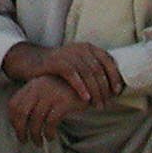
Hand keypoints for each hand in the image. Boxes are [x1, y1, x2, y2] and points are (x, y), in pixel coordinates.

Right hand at [4, 40, 123, 104]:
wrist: (34, 62)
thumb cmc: (60, 68)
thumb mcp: (79, 64)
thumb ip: (94, 70)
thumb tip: (113, 87)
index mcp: (88, 47)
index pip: (108, 60)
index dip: (114, 76)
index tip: (117, 91)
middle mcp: (80, 48)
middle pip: (98, 69)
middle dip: (104, 89)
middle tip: (106, 103)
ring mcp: (68, 54)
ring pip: (88, 73)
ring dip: (95, 91)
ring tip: (97, 105)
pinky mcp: (57, 62)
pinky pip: (73, 75)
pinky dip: (81, 87)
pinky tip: (85, 98)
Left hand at [6, 76, 85, 143]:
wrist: (88, 82)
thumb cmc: (65, 89)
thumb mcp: (46, 89)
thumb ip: (33, 98)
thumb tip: (20, 120)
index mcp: (32, 86)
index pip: (13, 104)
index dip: (13, 120)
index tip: (18, 130)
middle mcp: (39, 89)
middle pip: (21, 113)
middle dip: (20, 130)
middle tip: (24, 140)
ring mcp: (51, 95)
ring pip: (35, 120)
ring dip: (35, 135)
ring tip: (38, 142)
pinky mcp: (63, 103)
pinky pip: (50, 122)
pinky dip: (48, 132)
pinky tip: (51, 136)